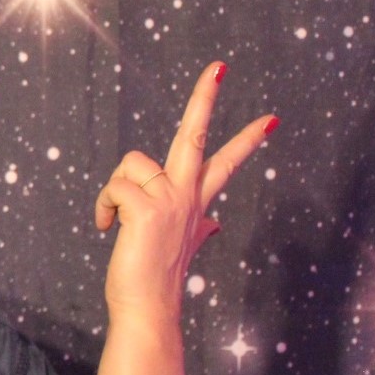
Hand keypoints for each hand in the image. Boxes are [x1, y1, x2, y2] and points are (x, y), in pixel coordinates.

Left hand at [95, 62, 276, 322]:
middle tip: (218, 66)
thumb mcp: (181, 246)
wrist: (147, 308)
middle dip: (205, 98)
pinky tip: (108, 229)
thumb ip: (199, 228)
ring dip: (113, 192)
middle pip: (195, 136)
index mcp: (195, 202)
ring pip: (130, 166)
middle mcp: (187, 196)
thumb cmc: (153, 278)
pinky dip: (104, 207)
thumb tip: (213, 224)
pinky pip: (115, 187)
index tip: (270, 120)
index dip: (245, 141)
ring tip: (116, 223)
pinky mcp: (148, 208)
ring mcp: (171, 200)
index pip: (224, 163)